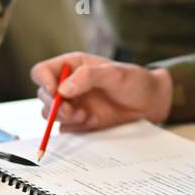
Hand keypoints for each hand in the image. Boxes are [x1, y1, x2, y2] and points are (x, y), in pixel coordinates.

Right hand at [30, 51, 172, 130]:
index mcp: (73, 66)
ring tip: (85, 116)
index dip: (44, 82)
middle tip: (73, 111)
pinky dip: (72, 129)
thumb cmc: (136, 81)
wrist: (151, 103)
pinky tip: (90, 123)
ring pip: (49, 113)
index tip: (56, 93)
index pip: (42, 71)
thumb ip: (89, 76)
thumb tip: (63, 89)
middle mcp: (69, 85)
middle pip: (43, 95)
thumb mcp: (115, 73)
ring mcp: (73, 104)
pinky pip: (63, 128)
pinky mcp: (80, 122)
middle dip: (53, 105)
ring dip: (62, 117)